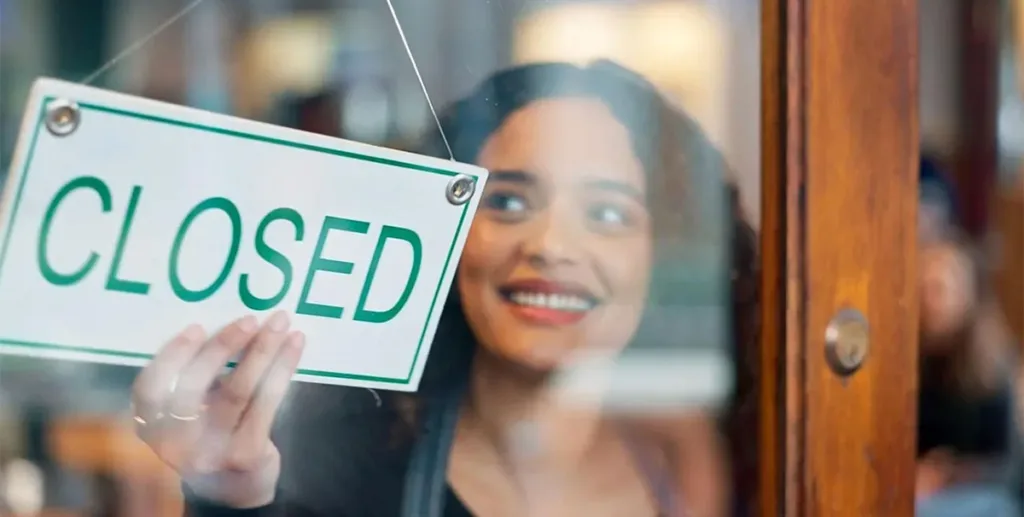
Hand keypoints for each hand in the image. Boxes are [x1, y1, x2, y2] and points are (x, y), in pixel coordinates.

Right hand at [132, 311, 304, 507]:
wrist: (236, 489)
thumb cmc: (212, 435)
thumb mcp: (191, 413)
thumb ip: (194, 379)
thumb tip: (225, 323)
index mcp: (153, 426)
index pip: (149, 389)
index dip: (171, 356)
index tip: (196, 327)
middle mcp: (175, 443)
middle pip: (195, 387)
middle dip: (223, 346)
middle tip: (250, 319)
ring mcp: (211, 451)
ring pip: (237, 391)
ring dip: (262, 351)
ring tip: (280, 322)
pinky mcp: (246, 454)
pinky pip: (266, 402)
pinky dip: (283, 369)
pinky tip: (295, 345)